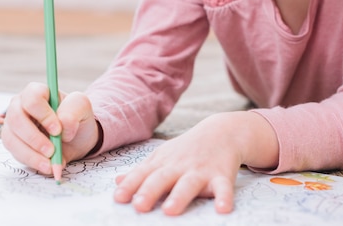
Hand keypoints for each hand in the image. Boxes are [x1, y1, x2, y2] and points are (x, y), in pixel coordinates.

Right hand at [1, 82, 99, 175]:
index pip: (32, 98)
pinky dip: (31, 161)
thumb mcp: (82, 108)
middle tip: (52, 150)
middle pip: (16, 119)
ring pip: (11, 138)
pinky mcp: (12, 141)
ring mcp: (13, 124)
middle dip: (34, 138)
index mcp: (37, 91)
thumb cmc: (75, 118)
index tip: (57, 130)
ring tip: (51, 163)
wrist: (75, 138)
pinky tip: (46, 166)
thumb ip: (74, 110)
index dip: (43, 115)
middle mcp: (20, 105)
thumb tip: (62, 126)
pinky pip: (14, 152)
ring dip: (31, 154)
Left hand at [113, 111, 278, 215]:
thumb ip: (142, 171)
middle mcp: (180, 166)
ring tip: (170, 210)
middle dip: (150, 191)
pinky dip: (224, 197)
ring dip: (179, 196)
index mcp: (163, 163)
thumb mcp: (163, 156)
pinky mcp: (222, 175)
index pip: (143, 174)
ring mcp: (201, 170)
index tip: (118, 198)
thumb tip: (117, 181)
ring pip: (189, 183)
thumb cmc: (187, 150)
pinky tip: (223, 209)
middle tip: (139, 206)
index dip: (130, 185)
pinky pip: (223, 187)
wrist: (221, 132)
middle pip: (162, 178)